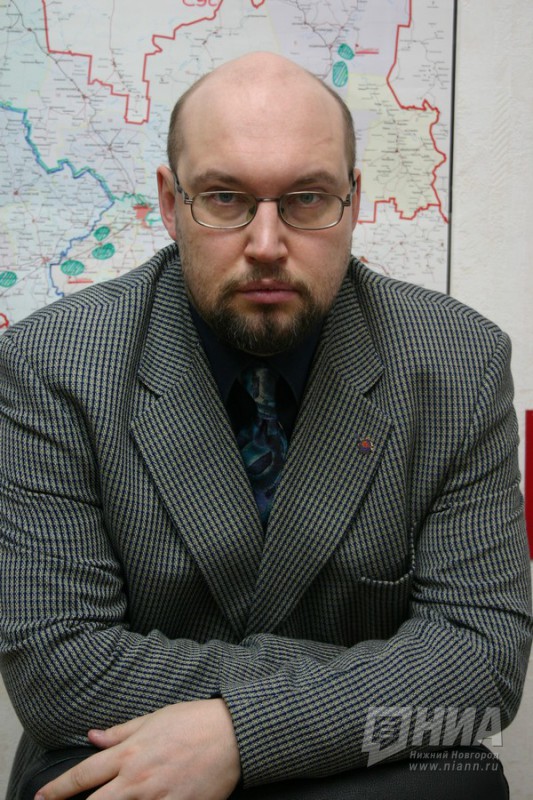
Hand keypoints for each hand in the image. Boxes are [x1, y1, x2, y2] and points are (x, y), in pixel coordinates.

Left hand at [35, 698, 240, 799]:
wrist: (233, 734)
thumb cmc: (193, 720)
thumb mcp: (153, 718)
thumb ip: (120, 732)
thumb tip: (92, 737)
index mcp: (129, 753)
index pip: (83, 776)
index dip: (57, 790)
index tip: (42, 798)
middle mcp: (137, 780)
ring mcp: (157, 798)